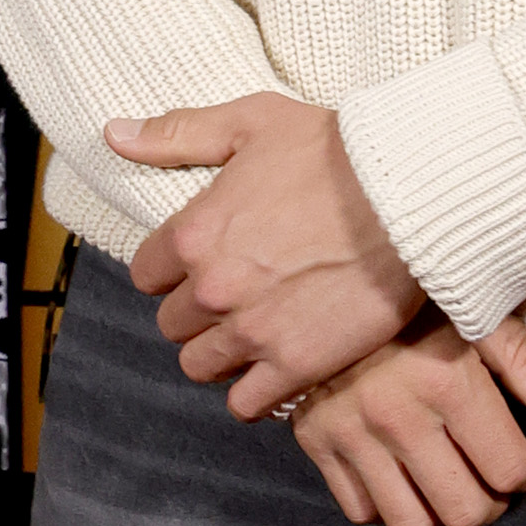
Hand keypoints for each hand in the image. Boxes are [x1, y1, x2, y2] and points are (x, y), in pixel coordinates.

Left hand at [106, 94, 423, 415]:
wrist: (410, 195)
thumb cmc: (335, 151)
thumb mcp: (251, 122)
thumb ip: (178, 134)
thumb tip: (114, 134)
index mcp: (193, 234)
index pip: (145, 274)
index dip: (170, 270)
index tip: (198, 265)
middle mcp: (213, 290)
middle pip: (171, 324)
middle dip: (195, 313)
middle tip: (232, 299)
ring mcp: (253, 332)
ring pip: (200, 366)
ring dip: (218, 354)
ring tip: (249, 337)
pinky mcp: (297, 365)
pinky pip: (246, 403)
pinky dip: (253, 394)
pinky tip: (271, 373)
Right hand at [290, 317, 525, 525]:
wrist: (320, 286)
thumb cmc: (412, 301)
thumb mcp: (473, 311)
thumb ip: (522, 359)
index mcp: (446, 380)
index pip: (510, 469)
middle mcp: (397, 416)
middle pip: (466, 511)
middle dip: (493, 503)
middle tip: (495, 478)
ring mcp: (352, 434)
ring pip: (412, 525)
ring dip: (440, 513)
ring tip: (452, 484)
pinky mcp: (316, 443)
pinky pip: (361, 511)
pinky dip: (388, 505)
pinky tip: (406, 476)